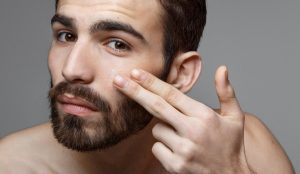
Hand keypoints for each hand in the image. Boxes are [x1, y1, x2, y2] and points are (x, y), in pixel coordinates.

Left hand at [113, 66, 252, 173]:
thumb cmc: (231, 146)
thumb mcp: (235, 118)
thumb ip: (226, 92)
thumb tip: (222, 69)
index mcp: (204, 116)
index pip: (172, 95)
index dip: (151, 82)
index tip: (136, 73)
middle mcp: (192, 131)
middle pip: (156, 107)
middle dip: (134, 91)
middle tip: (117, 80)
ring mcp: (182, 149)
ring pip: (157, 129)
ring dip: (164, 128)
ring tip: (183, 136)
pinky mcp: (174, 165)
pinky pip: (156, 147)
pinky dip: (163, 145)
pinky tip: (180, 149)